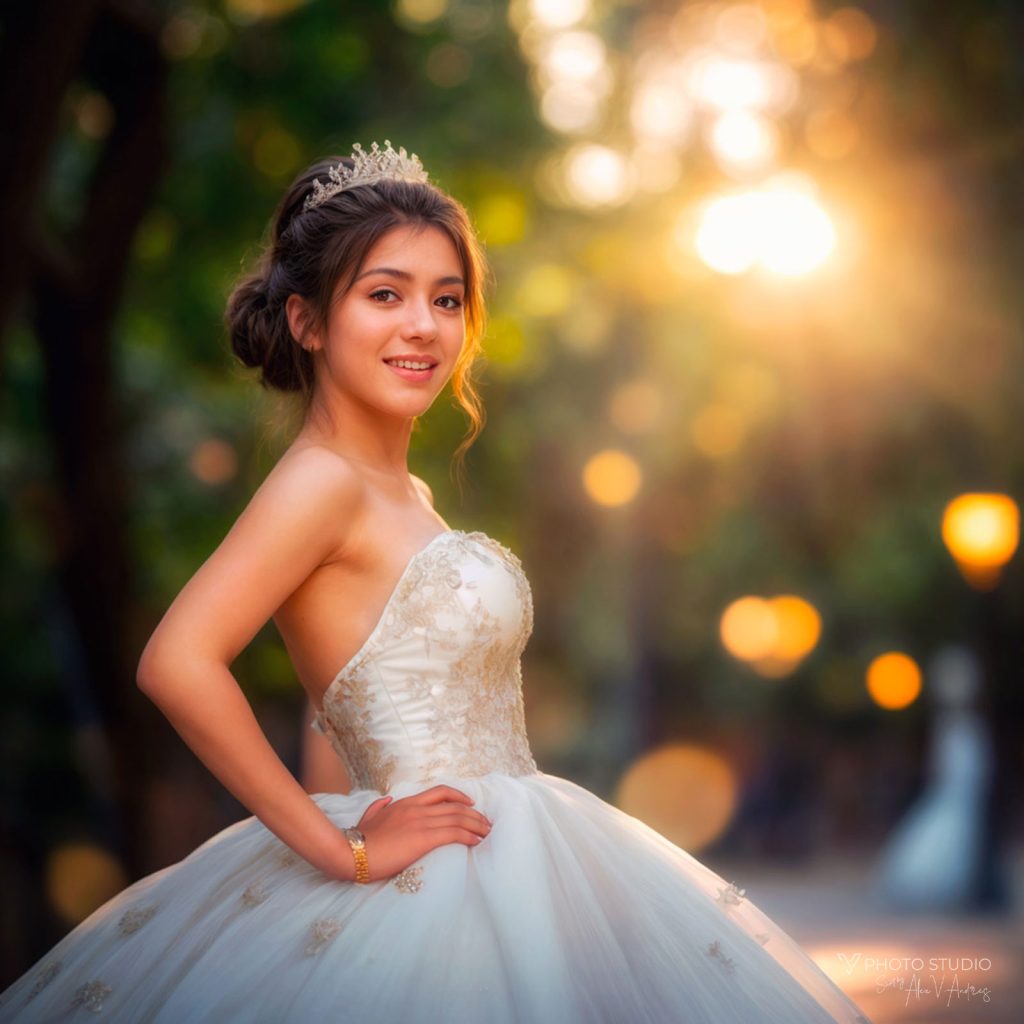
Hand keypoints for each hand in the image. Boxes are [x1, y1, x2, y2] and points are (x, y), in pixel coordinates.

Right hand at [348, 784, 492, 881]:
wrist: (352, 852)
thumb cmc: (359, 840)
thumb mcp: (368, 817)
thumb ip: (378, 807)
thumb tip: (385, 800)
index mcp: (405, 803)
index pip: (439, 792)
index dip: (459, 796)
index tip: (471, 803)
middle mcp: (416, 808)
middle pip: (454, 806)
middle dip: (474, 814)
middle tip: (486, 823)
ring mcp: (420, 822)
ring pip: (457, 818)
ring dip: (476, 825)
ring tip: (487, 833)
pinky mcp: (423, 838)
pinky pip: (453, 834)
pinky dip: (469, 836)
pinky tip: (477, 841)